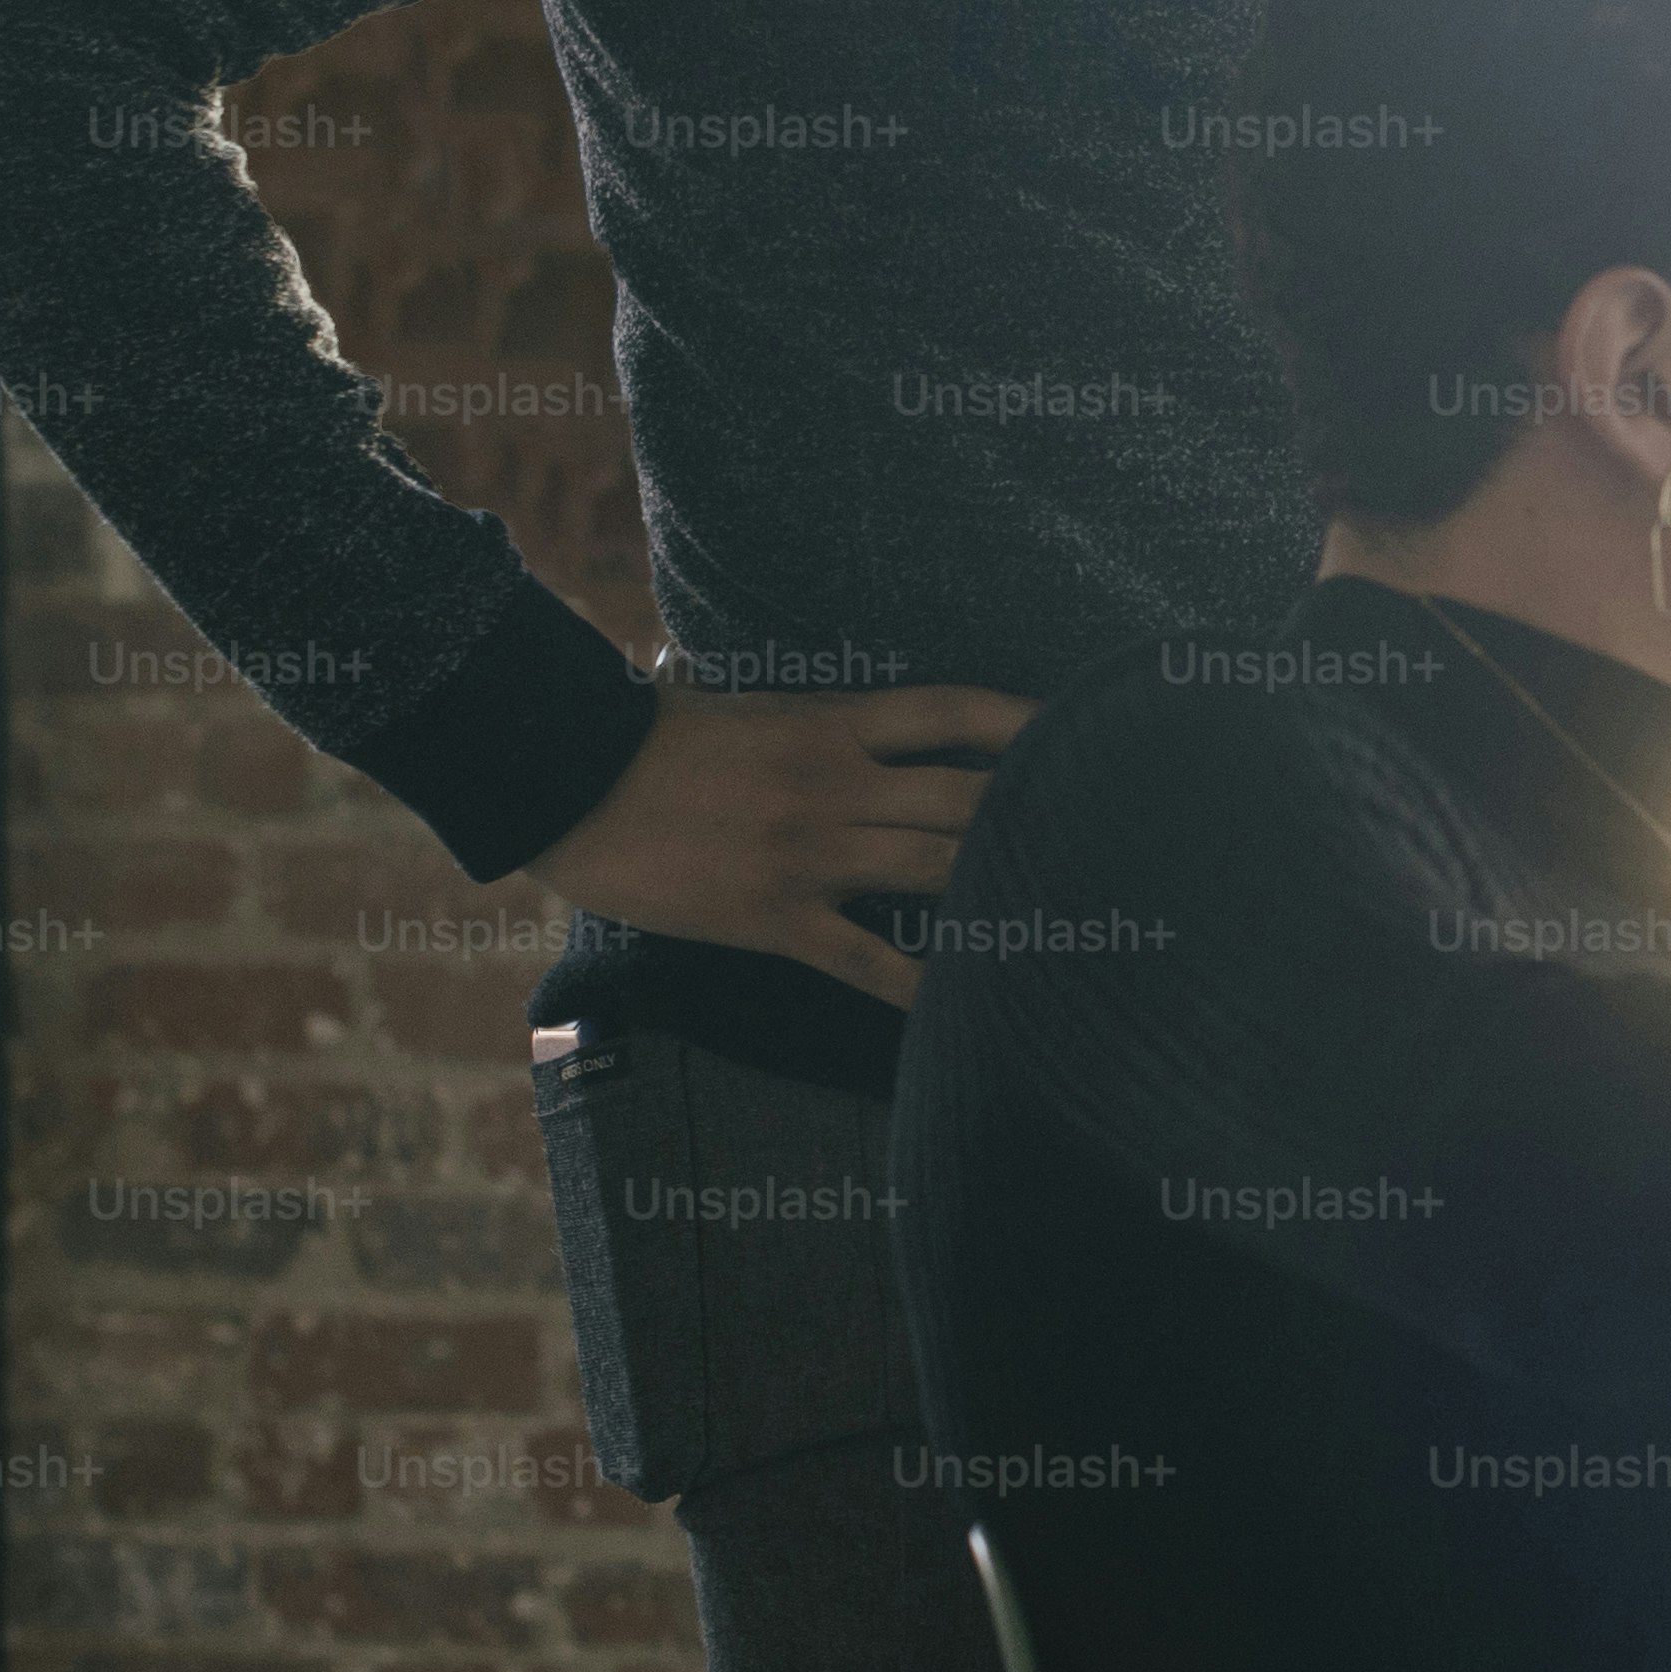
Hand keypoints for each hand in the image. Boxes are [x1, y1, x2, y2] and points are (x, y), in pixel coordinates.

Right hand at [522, 683, 1037, 1008]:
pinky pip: (865, 959)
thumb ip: (772, 696)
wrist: (565, 781)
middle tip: (1106, 831)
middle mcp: (838, 785)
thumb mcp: (722, 695)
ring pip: (934, 871)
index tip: (1079, 728)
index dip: (1023, 721)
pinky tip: (964, 1005)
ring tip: (1070, 908)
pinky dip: (918, 985)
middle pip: (967, 799)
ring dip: (1001, 888)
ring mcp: (812, 854)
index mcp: (830, 723)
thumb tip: (749, 666)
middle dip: (1036, 814)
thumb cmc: (637, 734)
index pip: (953, 712)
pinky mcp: (776, 918)